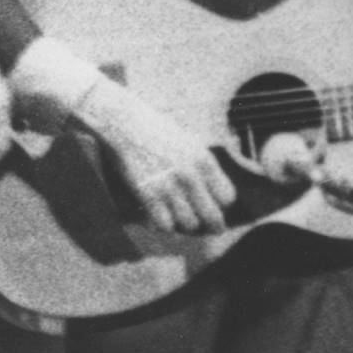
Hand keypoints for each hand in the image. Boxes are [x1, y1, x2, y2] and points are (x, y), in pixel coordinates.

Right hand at [10, 38, 235, 233]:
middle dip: (214, 225)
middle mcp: (191, 176)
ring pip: (189, 224)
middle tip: (213, 229)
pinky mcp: (148, 195)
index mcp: (205, 160)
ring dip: (188, 225)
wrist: (125, 123)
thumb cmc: (157, 130)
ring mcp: (169, 187)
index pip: (227, 197)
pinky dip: (166, 226)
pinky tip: (165, 218)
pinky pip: (165, 225)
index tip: (218, 206)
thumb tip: (214, 188)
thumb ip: (204, 165)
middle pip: (213, 216)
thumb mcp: (190, 142)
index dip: (223, 205)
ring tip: (184, 220)